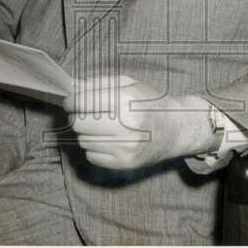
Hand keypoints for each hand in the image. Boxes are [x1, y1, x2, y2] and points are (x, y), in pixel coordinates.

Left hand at [62, 76, 217, 169]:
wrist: (177, 128)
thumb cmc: (151, 102)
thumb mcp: (129, 84)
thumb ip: (99, 83)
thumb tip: (72, 87)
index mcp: (126, 100)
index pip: (82, 103)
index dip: (71, 101)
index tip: (70, 101)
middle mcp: (126, 125)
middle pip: (79, 123)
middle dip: (77, 116)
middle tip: (84, 113)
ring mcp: (125, 147)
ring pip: (83, 141)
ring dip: (86, 133)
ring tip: (101, 126)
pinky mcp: (124, 163)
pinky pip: (92, 156)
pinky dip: (94, 147)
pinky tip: (108, 140)